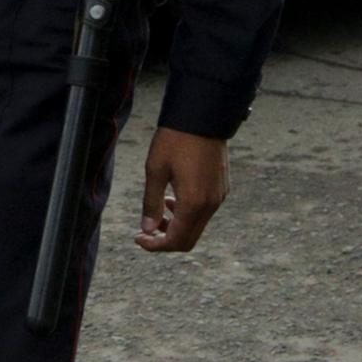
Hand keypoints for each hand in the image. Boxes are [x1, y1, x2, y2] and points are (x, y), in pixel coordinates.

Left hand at [134, 127, 229, 252]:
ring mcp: (219, 196)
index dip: (155, 245)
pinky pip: (205, 211)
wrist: (204, 115)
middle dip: (166, 238)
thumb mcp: (155, 170)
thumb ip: (152, 203)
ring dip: (177, 225)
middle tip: (145, 229)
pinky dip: (188, 213)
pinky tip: (174, 197)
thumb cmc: (176, 140)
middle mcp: (211, 204)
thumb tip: (147, 228)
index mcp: (194, 203)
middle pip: (189, 239)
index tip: (138, 238)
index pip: (176, 240)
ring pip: (197, 225)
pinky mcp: (222, 188)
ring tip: (160, 208)